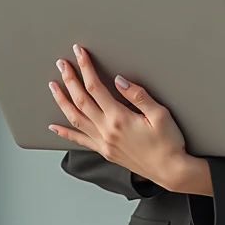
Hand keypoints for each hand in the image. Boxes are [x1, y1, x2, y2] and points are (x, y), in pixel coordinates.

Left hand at [48, 44, 187, 187]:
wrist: (170, 170)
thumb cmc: (168, 144)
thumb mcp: (159, 114)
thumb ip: (138, 96)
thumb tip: (119, 80)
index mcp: (119, 118)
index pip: (96, 87)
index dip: (86, 68)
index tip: (80, 53)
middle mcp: (106, 130)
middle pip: (80, 100)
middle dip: (69, 79)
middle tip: (62, 64)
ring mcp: (103, 142)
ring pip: (75, 118)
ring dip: (62, 100)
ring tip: (53, 86)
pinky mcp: (105, 151)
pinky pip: (79, 140)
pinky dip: (65, 132)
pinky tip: (54, 127)